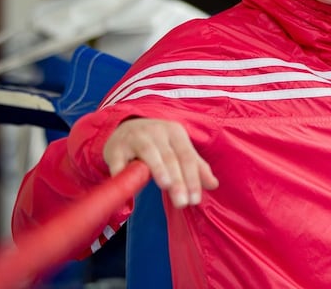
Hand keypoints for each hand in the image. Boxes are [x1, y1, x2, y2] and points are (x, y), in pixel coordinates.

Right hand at [103, 118, 218, 207]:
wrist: (125, 128)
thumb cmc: (158, 144)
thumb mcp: (178, 149)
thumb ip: (196, 167)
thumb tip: (213, 184)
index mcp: (175, 132)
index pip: (188, 157)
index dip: (193, 178)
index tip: (195, 200)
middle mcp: (157, 132)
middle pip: (171, 158)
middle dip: (178, 181)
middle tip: (183, 203)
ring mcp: (136, 137)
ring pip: (150, 154)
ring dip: (158, 170)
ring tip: (166, 186)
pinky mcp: (116, 147)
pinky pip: (119, 163)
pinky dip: (123, 175)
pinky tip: (128, 192)